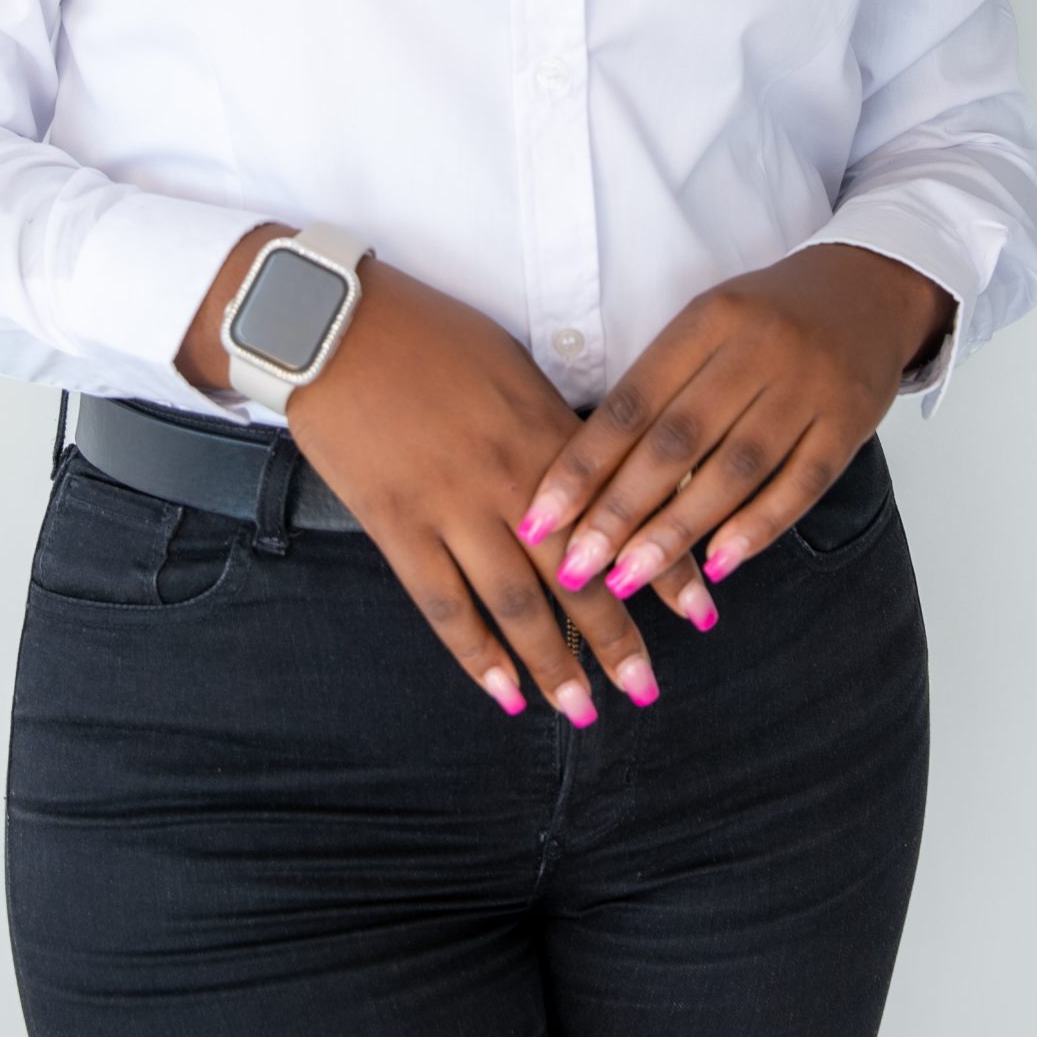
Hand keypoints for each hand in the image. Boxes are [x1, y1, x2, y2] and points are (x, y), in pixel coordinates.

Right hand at [282, 255, 718, 719]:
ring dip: (552, 664)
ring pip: (514, 603)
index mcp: (544, 431)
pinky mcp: (397, 525)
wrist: (335, 326)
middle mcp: (508, 479)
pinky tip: (502, 693)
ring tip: (583, 710)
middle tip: (647, 688)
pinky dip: (475, 655)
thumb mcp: (510, 364)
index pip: (621, 514)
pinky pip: (443, 604)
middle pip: (575, 575)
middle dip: (616, 638)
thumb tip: (589, 475)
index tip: (701, 613)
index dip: (662, 567)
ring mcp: (450, 507)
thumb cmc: (426, 331)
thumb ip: (550, 426)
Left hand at [512, 244, 953, 594]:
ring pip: (734, 468)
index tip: (540, 518)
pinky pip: (801, 483)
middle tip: (576, 565)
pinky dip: (758, 526)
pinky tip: (718, 564)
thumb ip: (658, 388)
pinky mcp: (850, 422)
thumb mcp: (706, 326)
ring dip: (678, 530)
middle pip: (677, 440)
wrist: (868, 289)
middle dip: (620, 510)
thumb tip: (588, 476)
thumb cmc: (765, 318)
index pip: (632, 401)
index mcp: (707, 320)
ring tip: (630, 578)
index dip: (583, 463)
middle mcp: (755, 349)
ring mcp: (807, 386)